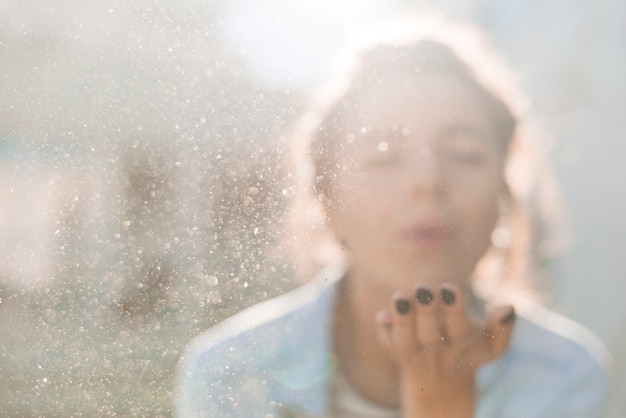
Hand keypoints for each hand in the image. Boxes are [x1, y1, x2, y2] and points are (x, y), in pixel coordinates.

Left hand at [375, 284, 515, 417]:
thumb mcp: (492, 346)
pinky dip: (383, 329)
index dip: (454, 309)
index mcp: (461, 344)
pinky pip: (387, 343)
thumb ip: (502, 328)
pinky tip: (382, 315)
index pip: (458, 328)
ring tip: (399, 297)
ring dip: (401, 319)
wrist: (441, 382)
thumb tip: (508, 307)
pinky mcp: (395, 352)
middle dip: (426, 310)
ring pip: (404, 340)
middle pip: (429, 334)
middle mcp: (435, 350)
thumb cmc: (469, 350)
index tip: (448, 288)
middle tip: (423, 287)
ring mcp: (413, 353)